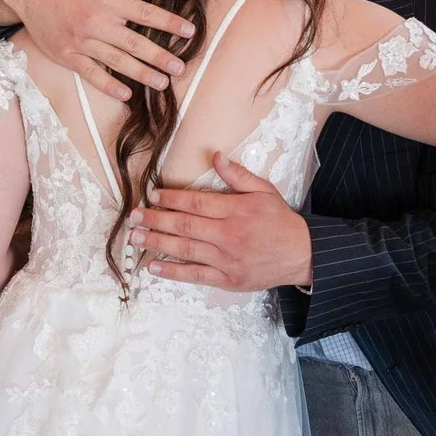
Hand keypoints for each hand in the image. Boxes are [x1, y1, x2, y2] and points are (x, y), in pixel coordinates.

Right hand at [0, 0, 194, 102]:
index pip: (146, 14)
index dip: (170, 23)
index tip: (190, 32)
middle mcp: (96, 22)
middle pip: (135, 43)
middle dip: (160, 57)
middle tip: (180, 68)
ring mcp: (81, 41)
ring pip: (117, 61)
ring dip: (142, 74)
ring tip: (162, 83)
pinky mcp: (67, 55)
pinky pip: (91, 73)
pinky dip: (108, 85)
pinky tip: (126, 94)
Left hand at [127, 155, 312, 291]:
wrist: (301, 255)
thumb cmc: (280, 222)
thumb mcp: (264, 191)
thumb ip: (237, 175)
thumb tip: (215, 157)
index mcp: (235, 211)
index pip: (196, 203)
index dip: (171, 198)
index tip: (152, 195)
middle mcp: (228, 235)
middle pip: (184, 225)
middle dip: (155, 220)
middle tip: (133, 217)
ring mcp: (226, 259)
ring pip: (185, 249)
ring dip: (157, 243)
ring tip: (135, 237)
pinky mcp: (227, 279)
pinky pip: (195, 275)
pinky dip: (173, 272)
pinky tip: (153, 267)